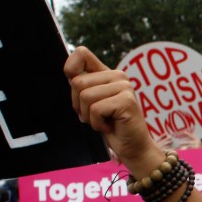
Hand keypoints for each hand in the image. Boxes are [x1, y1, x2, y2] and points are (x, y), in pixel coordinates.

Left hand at [65, 47, 160, 172]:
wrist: (132, 147)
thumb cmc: (111, 126)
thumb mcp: (92, 103)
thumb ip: (83, 87)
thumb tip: (69, 76)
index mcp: (108, 73)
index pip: (81, 53)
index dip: (70, 70)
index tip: (77, 93)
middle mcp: (118, 75)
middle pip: (77, 82)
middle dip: (79, 106)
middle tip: (95, 116)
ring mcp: (124, 87)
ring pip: (85, 96)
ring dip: (89, 117)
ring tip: (103, 122)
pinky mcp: (126, 100)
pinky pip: (96, 109)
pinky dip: (98, 124)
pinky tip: (110, 127)